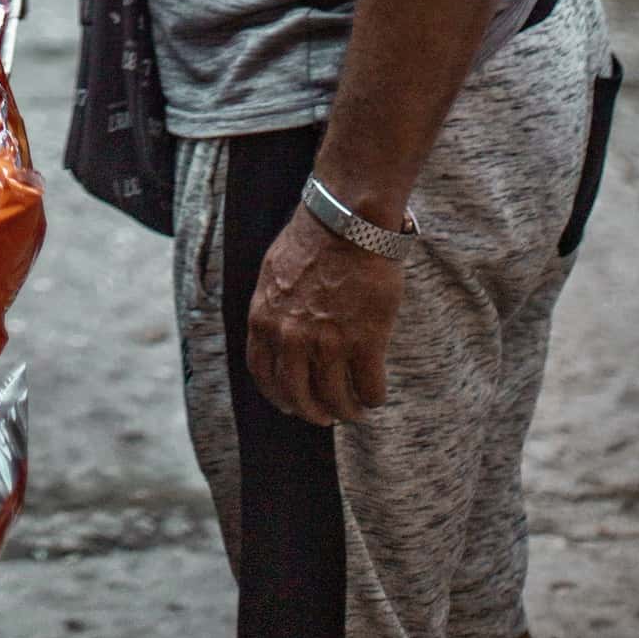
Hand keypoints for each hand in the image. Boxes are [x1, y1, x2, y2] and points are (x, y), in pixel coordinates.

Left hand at [246, 203, 403, 426]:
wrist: (347, 221)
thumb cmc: (313, 240)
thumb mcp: (273, 274)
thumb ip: (273, 310)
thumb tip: (278, 336)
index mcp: (265, 319)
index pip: (263, 375)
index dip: (279, 396)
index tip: (291, 405)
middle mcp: (291, 337)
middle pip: (298, 396)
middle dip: (313, 413)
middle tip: (326, 416)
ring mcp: (328, 343)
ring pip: (335, 399)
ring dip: (346, 411)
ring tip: (355, 410)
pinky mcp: (365, 342)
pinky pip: (368, 388)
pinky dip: (372, 398)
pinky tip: (374, 396)